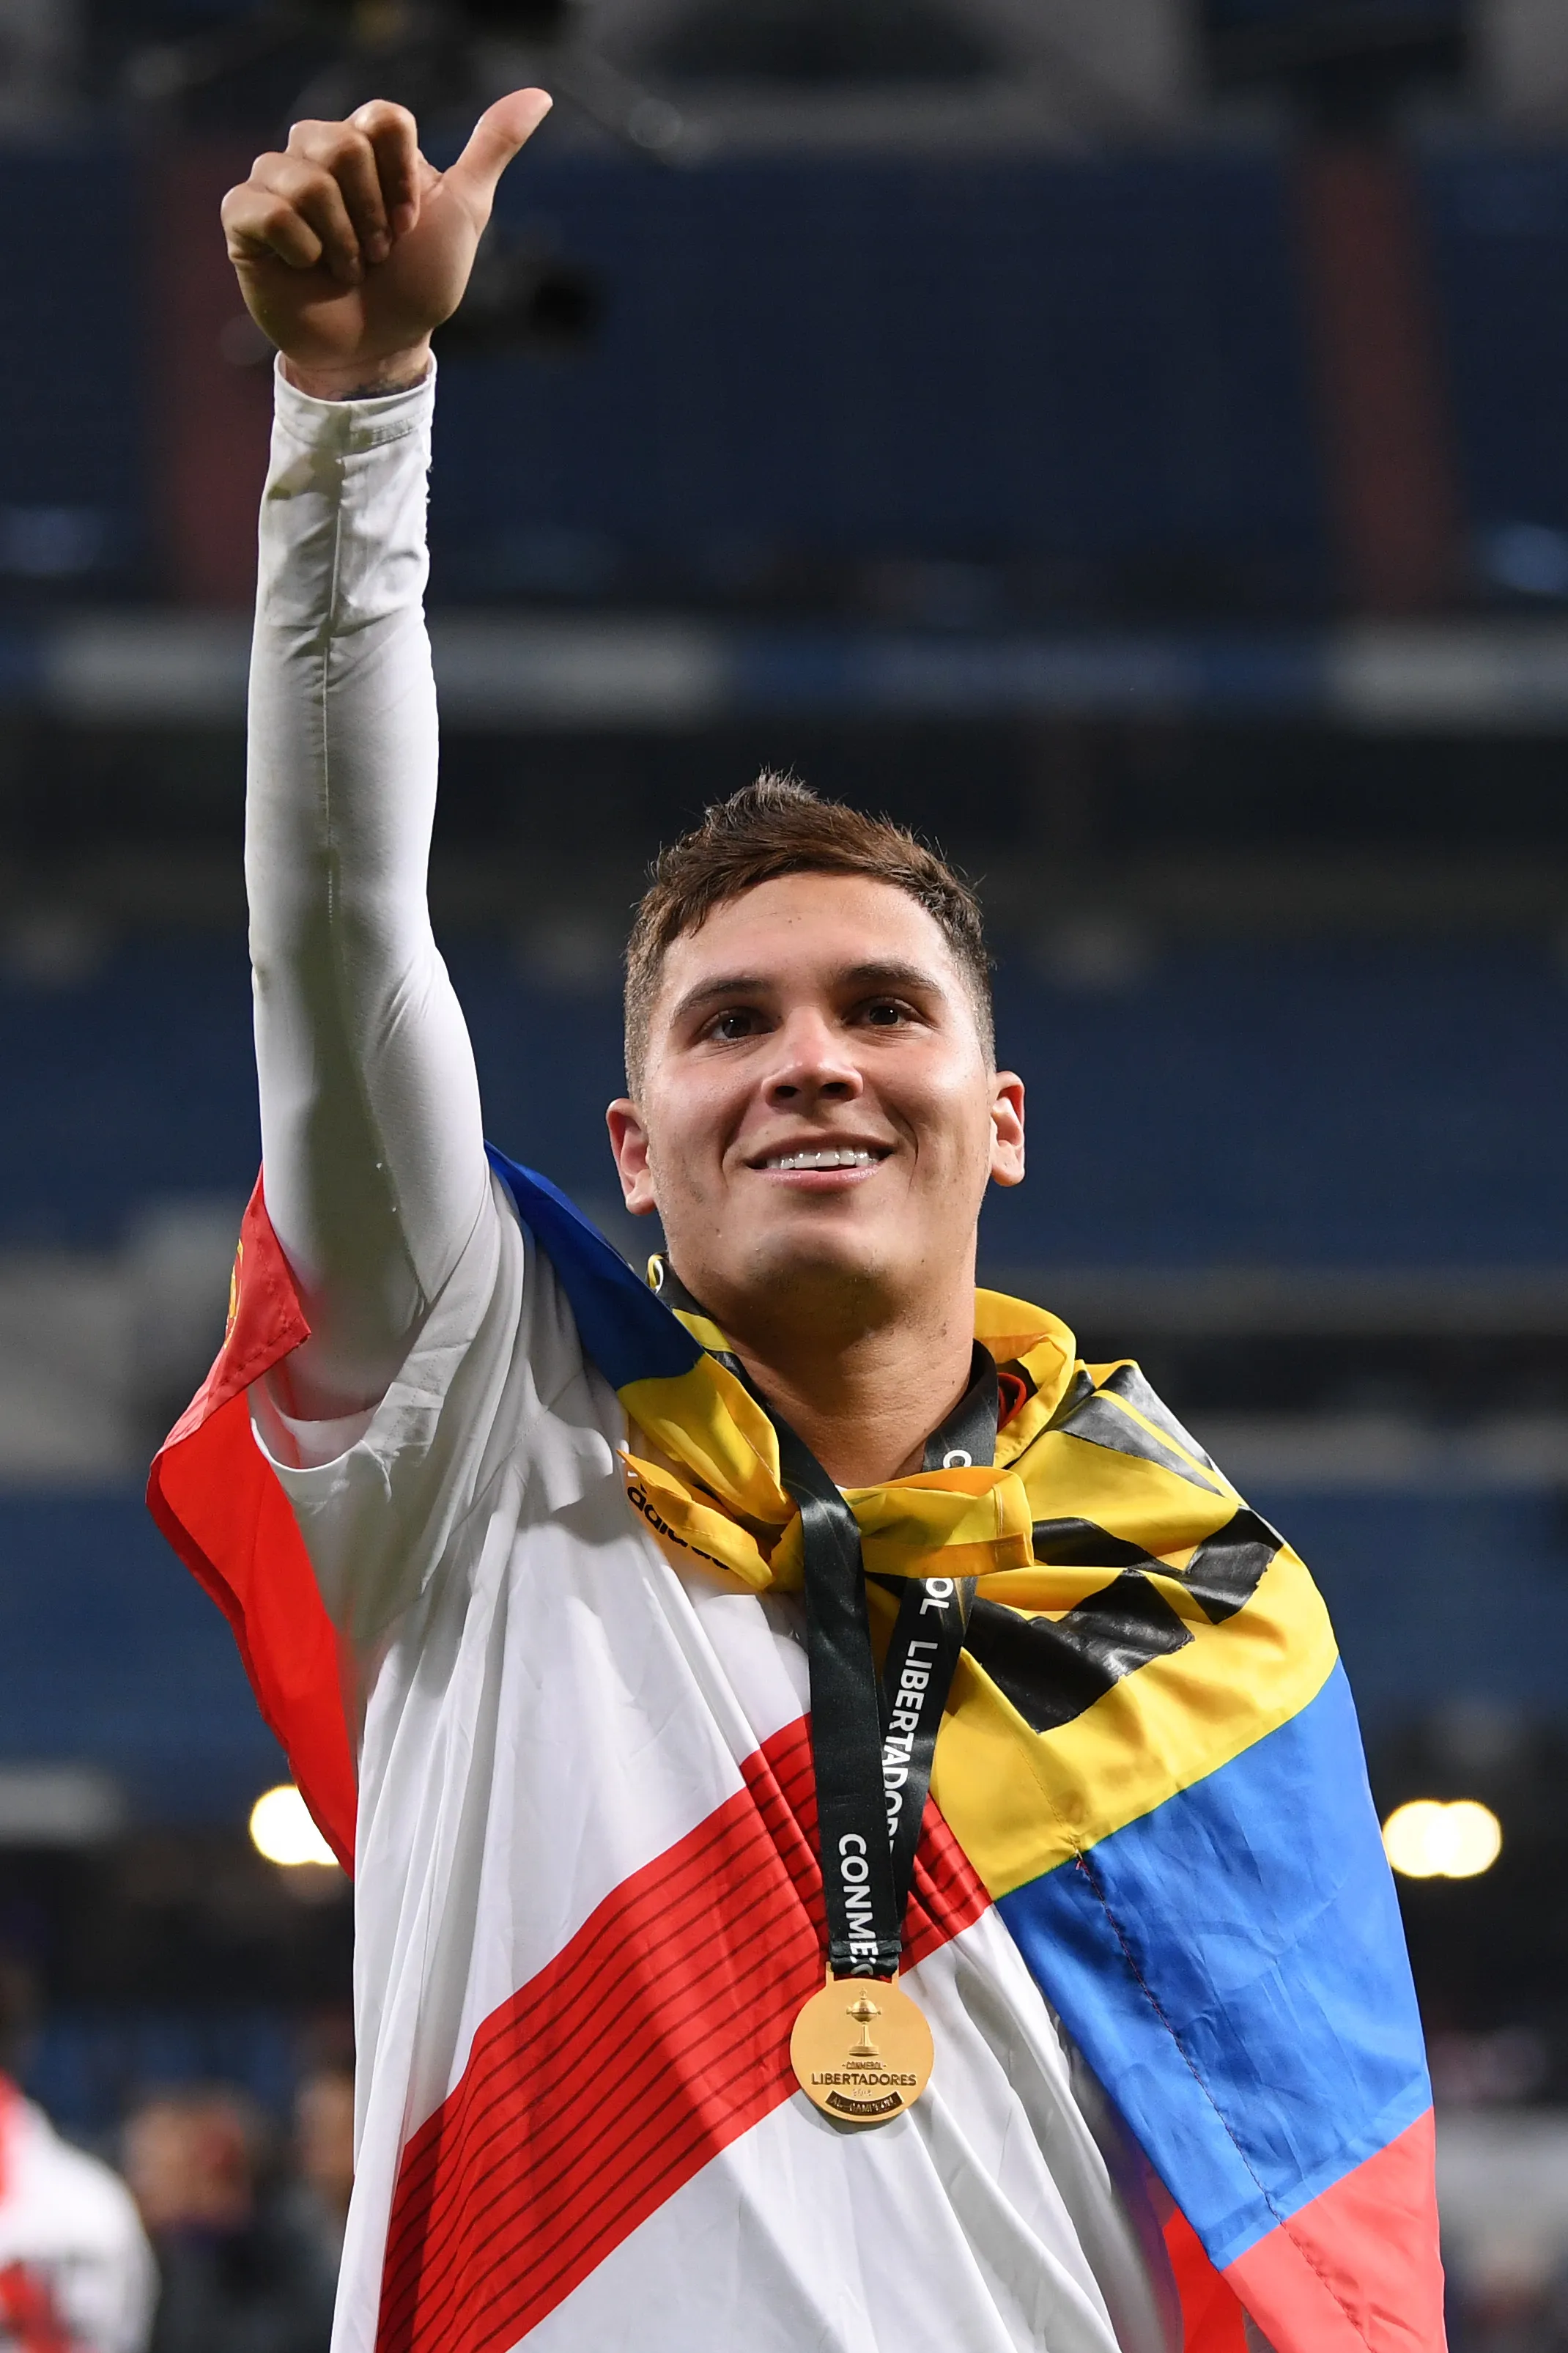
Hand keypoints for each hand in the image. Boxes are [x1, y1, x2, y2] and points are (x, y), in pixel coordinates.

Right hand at [220, 88, 552, 398]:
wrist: (382, 349)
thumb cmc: (419, 284)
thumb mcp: (465, 213)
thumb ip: (492, 149)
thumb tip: (539, 96)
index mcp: (366, 144)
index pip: (381, 117)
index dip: (402, 176)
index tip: (409, 223)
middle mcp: (316, 153)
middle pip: (340, 142)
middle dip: (371, 214)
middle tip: (378, 254)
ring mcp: (276, 184)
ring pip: (302, 177)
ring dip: (340, 240)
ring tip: (348, 269)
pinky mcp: (244, 220)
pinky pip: (263, 208)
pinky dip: (298, 248)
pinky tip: (308, 268)